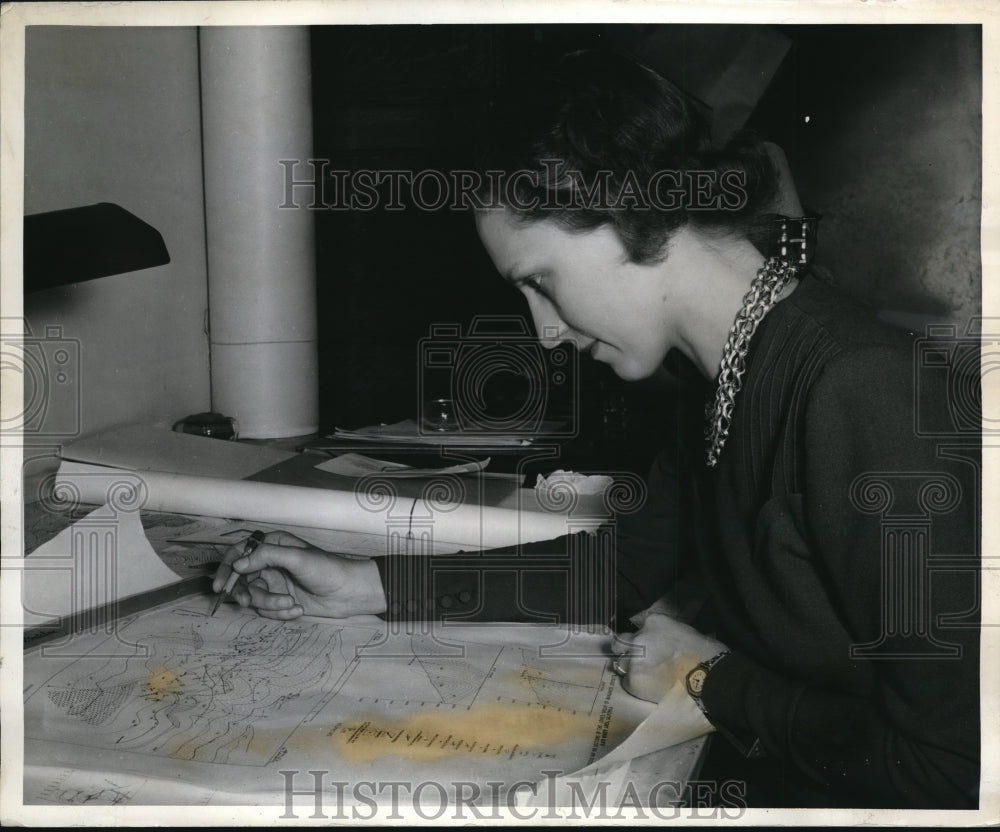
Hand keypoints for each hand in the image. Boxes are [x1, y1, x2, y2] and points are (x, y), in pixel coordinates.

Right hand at [212, 530, 386, 619]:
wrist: (349, 593)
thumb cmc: (327, 569)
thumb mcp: (297, 558)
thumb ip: (266, 556)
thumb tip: (238, 564)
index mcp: (273, 545)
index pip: (239, 553)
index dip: (226, 568)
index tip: (221, 585)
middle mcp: (270, 563)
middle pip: (241, 579)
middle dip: (245, 592)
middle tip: (247, 603)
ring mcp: (275, 583)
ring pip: (254, 597)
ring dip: (270, 604)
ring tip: (291, 603)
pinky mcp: (280, 600)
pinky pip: (267, 610)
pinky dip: (280, 612)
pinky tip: (298, 609)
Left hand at [612, 613, 726, 703]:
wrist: (708, 678)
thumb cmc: (704, 654)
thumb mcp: (683, 631)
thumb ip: (665, 634)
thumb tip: (659, 641)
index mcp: (653, 622)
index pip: (637, 628)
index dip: (642, 639)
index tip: (648, 647)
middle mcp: (639, 637)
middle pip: (622, 644)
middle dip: (629, 651)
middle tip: (642, 661)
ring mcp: (634, 659)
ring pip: (622, 663)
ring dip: (632, 668)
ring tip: (648, 677)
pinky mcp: (633, 679)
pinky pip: (627, 682)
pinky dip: (636, 685)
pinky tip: (651, 687)